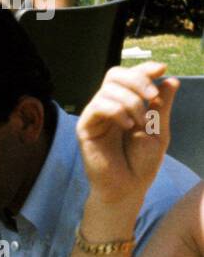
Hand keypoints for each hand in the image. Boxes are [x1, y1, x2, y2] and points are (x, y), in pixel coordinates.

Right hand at [76, 63, 176, 204]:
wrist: (128, 187)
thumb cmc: (142, 163)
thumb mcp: (159, 130)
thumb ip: (162, 106)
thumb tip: (170, 80)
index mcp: (126, 105)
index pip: (130, 77)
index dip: (144, 68)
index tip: (162, 69)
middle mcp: (109, 107)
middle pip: (115, 75)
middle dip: (137, 80)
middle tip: (152, 97)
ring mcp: (96, 116)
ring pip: (108, 89)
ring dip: (131, 102)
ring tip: (141, 123)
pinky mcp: (86, 127)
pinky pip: (98, 106)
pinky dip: (117, 111)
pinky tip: (128, 126)